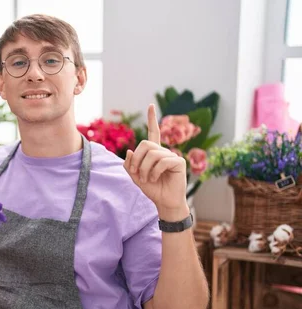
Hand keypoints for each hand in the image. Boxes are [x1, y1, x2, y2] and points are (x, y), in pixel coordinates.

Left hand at [124, 104, 188, 219]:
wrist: (164, 202)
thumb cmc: (152, 189)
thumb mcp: (135, 176)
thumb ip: (130, 164)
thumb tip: (130, 150)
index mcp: (154, 152)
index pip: (153, 132)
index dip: (152, 119)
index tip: (151, 105)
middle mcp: (164, 151)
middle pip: (146, 144)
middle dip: (137, 159)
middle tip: (136, 172)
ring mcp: (172, 155)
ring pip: (152, 154)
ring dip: (144, 168)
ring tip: (146, 178)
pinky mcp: (179, 162)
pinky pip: (162, 161)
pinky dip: (154, 171)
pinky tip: (155, 178)